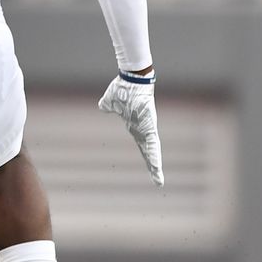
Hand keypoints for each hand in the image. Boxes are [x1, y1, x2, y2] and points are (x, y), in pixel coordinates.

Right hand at [98, 72, 164, 186]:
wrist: (130, 79)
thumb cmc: (123, 88)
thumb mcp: (110, 101)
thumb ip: (107, 106)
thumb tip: (102, 107)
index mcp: (136, 126)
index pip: (142, 144)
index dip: (146, 156)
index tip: (152, 168)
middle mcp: (143, 129)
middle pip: (148, 151)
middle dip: (153, 166)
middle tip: (158, 182)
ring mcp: (147, 128)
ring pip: (151, 150)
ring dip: (154, 165)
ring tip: (159, 180)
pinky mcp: (149, 126)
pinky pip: (152, 143)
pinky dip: (154, 155)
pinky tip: (156, 165)